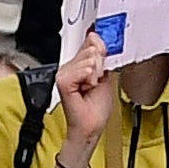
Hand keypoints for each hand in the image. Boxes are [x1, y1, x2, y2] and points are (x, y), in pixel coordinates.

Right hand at [53, 30, 117, 149]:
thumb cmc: (96, 109)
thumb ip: (102, 58)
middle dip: (100, 66)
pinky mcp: (63, 81)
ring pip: (89, 59)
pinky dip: (90, 79)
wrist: (91, 126)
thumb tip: (99, 40)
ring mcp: (64, 73)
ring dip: (96, 75)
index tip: (105, 56)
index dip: (100, 46)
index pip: (89, 42)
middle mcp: (68, 67)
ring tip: (91, 87)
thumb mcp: (105, 77)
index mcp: (78, 65)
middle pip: (91, 49)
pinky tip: (87, 88)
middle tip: (96, 82)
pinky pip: (83, 69)